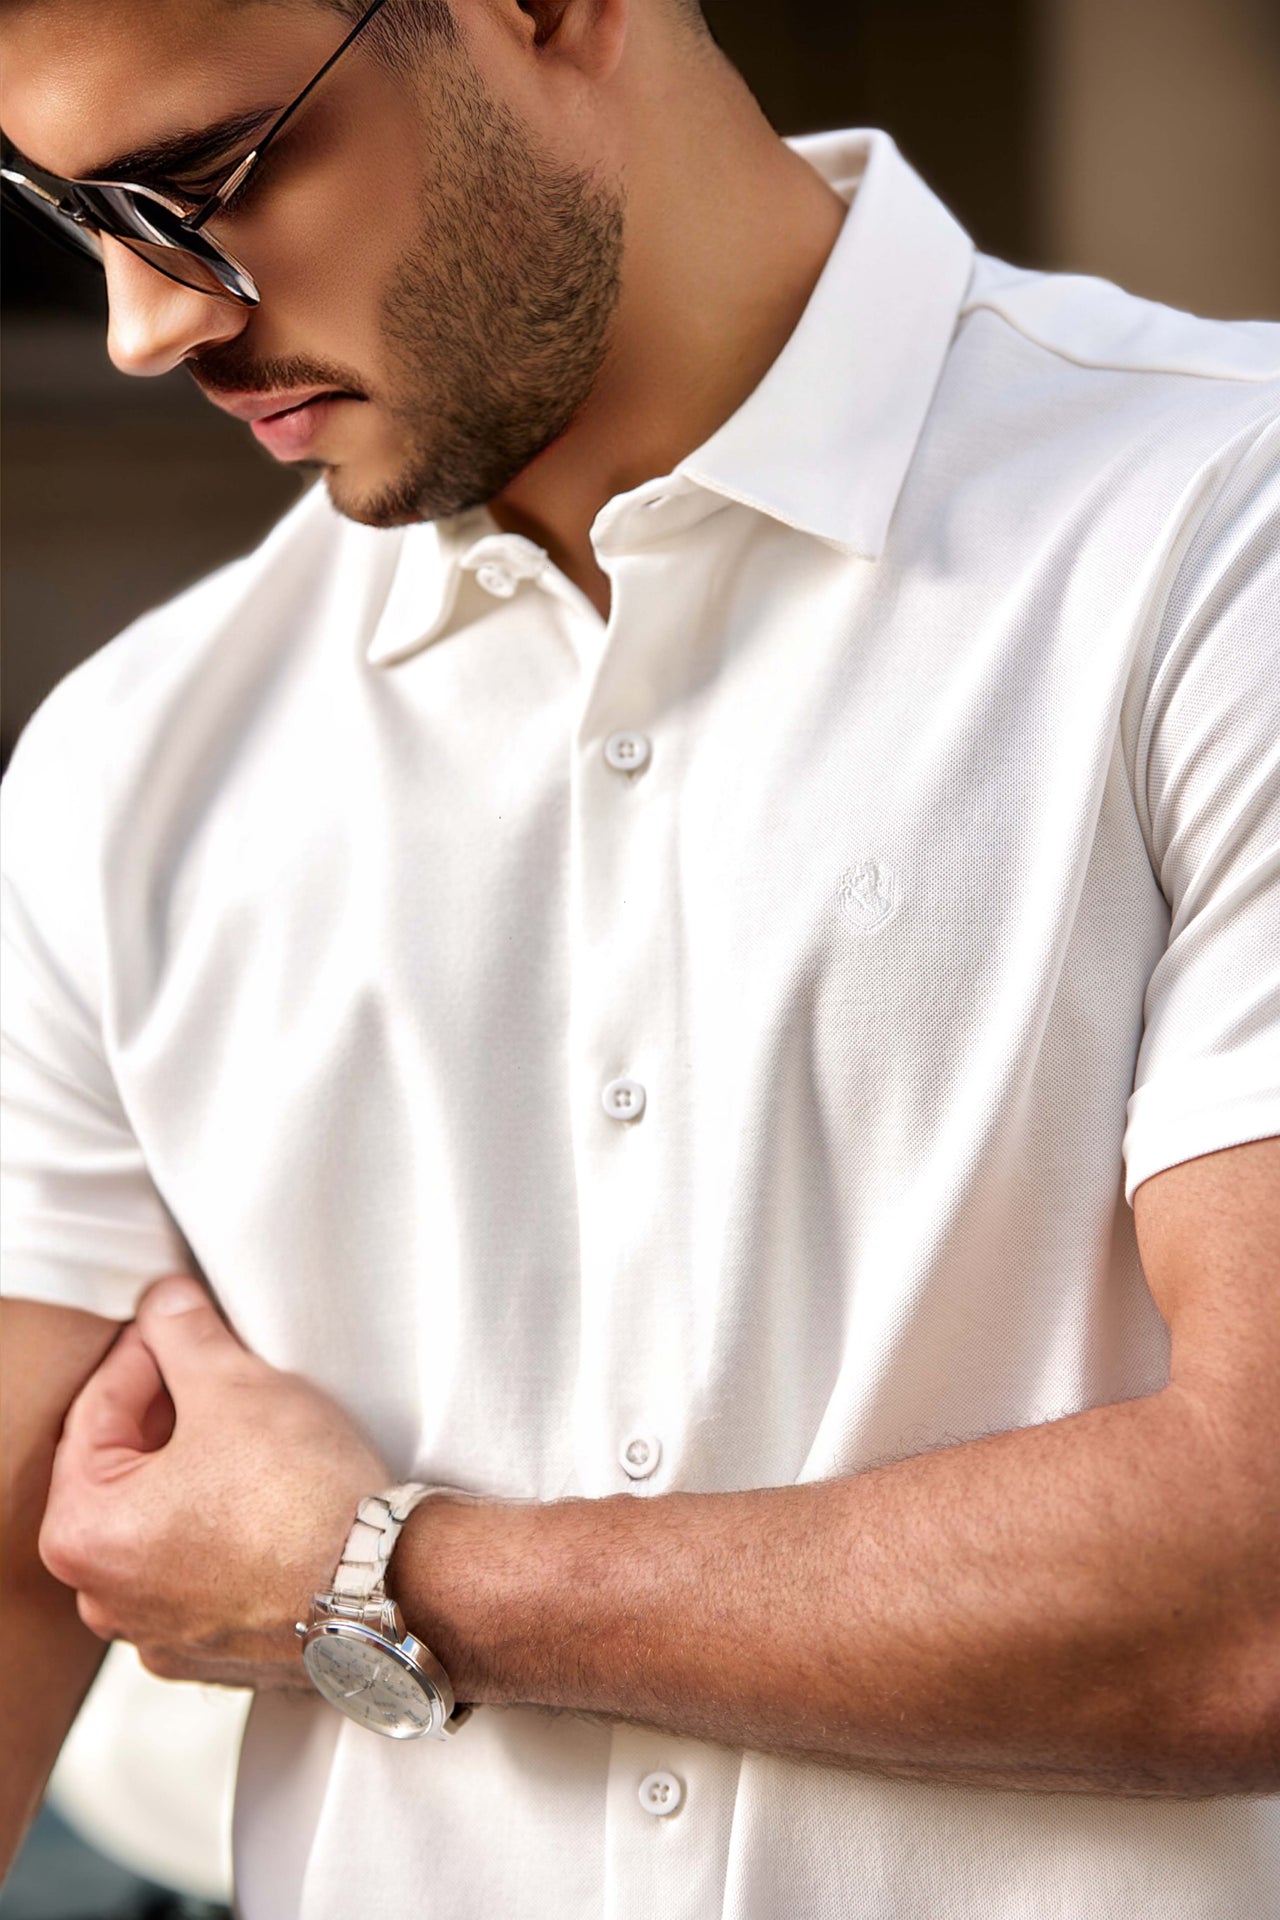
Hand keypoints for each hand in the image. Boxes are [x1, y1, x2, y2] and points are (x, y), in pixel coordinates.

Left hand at [39, 1276, 389, 1689]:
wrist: (383, 1584)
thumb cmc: (303, 1499)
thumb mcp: (233, 1386)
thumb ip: (182, 1333)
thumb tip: (164, 1306)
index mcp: (83, 1534)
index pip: (97, 1409)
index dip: (144, 1351)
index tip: (177, 1323)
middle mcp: (106, 1598)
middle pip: (126, 1470)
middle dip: (169, 1412)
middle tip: (217, 1369)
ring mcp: (160, 1633)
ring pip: (164, 1522)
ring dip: (196, 1470)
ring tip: (248, 1429)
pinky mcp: (214, 1651)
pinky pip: (202, 1569)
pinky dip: (222, 1529)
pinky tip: (264, 1495)